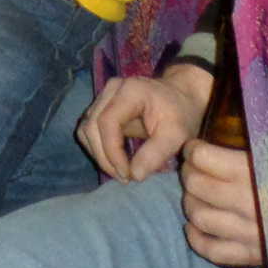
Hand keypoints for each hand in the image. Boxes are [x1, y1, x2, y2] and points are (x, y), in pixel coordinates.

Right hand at [79, 64, 208, 180]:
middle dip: (104, 157)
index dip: (111, 151)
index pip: (107, 122)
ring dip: (98, 154)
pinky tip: (114, 161)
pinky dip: (98, 148)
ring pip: (86, 128)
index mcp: (130, 91)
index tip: (127, 174)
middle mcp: (112, 89)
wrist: (181, 97)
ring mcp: (104, 96)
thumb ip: (156, 154)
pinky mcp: (102, 106)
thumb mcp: (177, 135)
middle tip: (124, 178)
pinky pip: (89, 129)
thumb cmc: (180, 114)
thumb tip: (134, 175)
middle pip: (91, 125)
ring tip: (119, 171)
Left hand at [178, 133, 264, 267]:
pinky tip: (197, 225)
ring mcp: (249, 232)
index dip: (194, 151)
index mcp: (256, 172)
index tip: (196, 148)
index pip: (203, 158)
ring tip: (198, 195)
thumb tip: (248, 95)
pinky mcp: (252, 254)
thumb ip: (263, 130)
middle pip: (197, 186)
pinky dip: (197, 237)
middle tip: (193, 169)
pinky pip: (212, 250)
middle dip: (189, 174)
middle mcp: (249, 203)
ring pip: (199, 217)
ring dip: (191, 203)